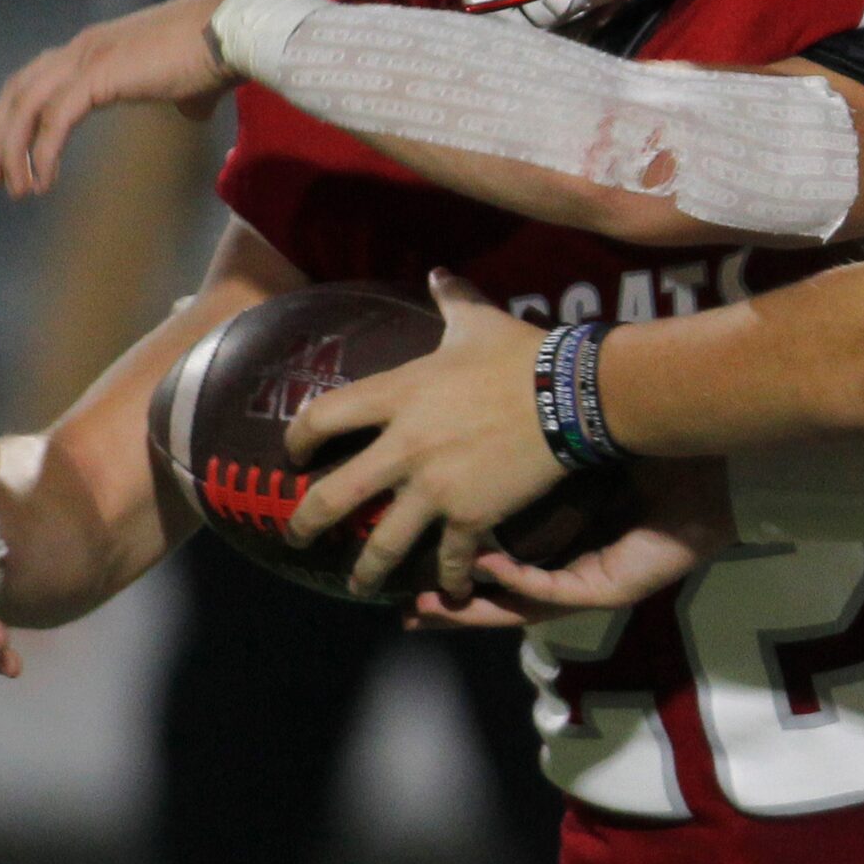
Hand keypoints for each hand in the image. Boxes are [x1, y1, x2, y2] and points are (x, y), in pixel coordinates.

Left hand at [0, 0, 235, 196]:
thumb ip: (183, 98)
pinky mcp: (98, 76)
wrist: (231, 34)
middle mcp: (81, 48)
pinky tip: (45, 179)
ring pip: (25, 107)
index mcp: (95, 47)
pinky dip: (43, 152)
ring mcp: (86, 58)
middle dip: (0, 137)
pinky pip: (54, 120)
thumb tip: (193, 113)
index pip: (35, 80)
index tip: (16, 156)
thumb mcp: (189, 81)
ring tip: (18, 189)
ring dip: (13, 150)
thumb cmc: (217, 54)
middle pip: (16, 92)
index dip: (18, 118)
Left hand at [286, 271, 563, 598]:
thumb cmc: (520, 354)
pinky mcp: (471, 515)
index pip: (321, 418)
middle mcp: (403, 446)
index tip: (293, 455)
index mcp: (397, 395)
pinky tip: (448, 590)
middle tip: (297, 536)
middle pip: (331, 497)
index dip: (297, 440)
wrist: (570, 394)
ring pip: (381, 543)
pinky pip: (448, 558)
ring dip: (366, 571)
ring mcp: (435, 486)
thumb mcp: (477, 321)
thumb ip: (451, 299)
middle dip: (305, 523)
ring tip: (360, 586)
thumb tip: (439, 273)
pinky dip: (448, 579)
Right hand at [406, 458, 734, 627]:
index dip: (451, 562)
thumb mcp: (577, 448)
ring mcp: (587, 582)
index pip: (493, 558)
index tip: (405, 558)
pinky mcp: (608, 588)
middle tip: (398, 602)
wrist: (708, 459)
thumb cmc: (648, 445)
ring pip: (516, 607)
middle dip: (448, 602)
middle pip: (496, 596)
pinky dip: (518, 583)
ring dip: (470, 608)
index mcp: (560, 538)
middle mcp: (569, 567)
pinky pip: (553, 591)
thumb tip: (484, 402)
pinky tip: (485, 568)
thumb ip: (531, 439)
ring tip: (424, 604)